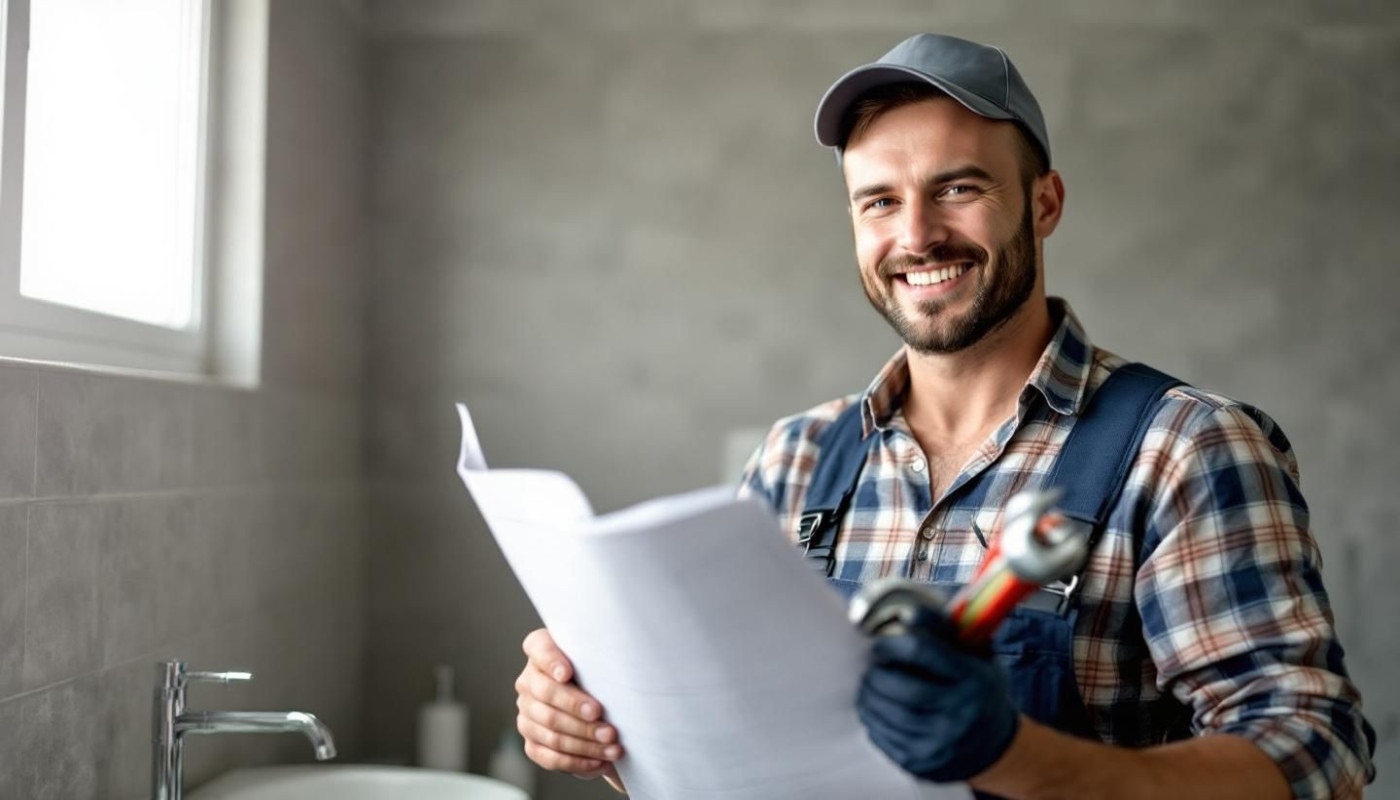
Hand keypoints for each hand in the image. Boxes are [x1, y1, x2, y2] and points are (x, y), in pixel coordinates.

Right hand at [514, 628, 625, 786]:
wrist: (599, 708)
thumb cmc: (602, 677)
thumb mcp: (600, 662)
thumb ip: (598, 659)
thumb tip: (619, 669)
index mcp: (540, 651)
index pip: (539, 648)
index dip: (552, 662)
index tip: (568, 673)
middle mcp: (528, 681)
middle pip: (547, 695)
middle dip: (578, 710)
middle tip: (607, 722)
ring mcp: (527, 713)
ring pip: (551, 730)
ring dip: (585, 741)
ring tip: (613, 746)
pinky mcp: (532, 742)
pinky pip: (549, 756)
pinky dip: (576, 761)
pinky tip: (599, 761)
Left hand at [857, 607, 1019, 782]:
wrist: (996, 745)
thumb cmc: (978, 687)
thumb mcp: (974, 653)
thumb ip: (942, 628)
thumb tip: (906, 614)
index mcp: (975, 678)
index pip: (921, 650)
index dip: (891, 644)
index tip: (878, 645)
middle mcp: (963, 712)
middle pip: (902, 688)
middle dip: (876, 675)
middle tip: (870, 669)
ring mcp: (944, 743)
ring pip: (889, 715)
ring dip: (868, 697)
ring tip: (868, 688)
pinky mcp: (925, 764)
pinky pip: (884, 738)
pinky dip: (872, 721)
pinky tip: (874, 711)